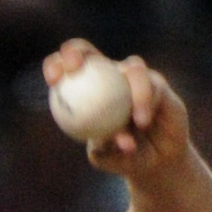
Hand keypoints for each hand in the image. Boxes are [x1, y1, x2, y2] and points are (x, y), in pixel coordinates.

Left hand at [42, 39, 191, 181]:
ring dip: (129, 93)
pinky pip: (152, 86)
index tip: (53, 80)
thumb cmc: (121, 158)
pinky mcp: (158, 84)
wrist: (155, 160)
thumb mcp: (106, 157)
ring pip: (131, 69)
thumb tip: (99, 142)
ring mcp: (134, 77)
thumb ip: (101, 148)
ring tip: (131, 120)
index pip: (64, 69)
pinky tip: (142, 121)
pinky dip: (145, 103)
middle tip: (73, 68)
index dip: (55, 65)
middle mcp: (109, 76)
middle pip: (87, 52)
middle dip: (76, 51)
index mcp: (86, 91)